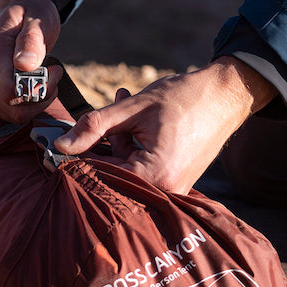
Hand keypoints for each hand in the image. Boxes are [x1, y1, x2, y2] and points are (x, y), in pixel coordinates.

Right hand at [0, 0, 61, 122]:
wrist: (12, 15)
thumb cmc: (28, 14)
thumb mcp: (37, 17)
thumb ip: (31, 39)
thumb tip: (24, 64)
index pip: (11, 92)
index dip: (39, 89)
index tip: (54, 69)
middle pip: (16, 108)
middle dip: (42, 95)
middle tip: (53, 71)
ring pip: (15, 115)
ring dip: (38, 100)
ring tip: (45, 74)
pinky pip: (12, 114)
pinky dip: (29, 104)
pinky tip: (34, 83)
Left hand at [53, 57, 275, 193]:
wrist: (225, 95)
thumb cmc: (184, 98)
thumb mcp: (133, 108)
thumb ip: (94, 127)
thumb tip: (61, 146)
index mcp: (154, 176)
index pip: (101, 176)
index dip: (80, 157)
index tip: (63, 142)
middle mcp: (165, 190)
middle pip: (114, 173)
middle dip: (105, 141)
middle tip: (110, 110)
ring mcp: (173, 188)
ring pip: (128, 167)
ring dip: (121, 138)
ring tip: (127, 102)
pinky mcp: (175, 180)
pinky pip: (143, 166)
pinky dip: (135, 144)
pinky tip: (138, 119)